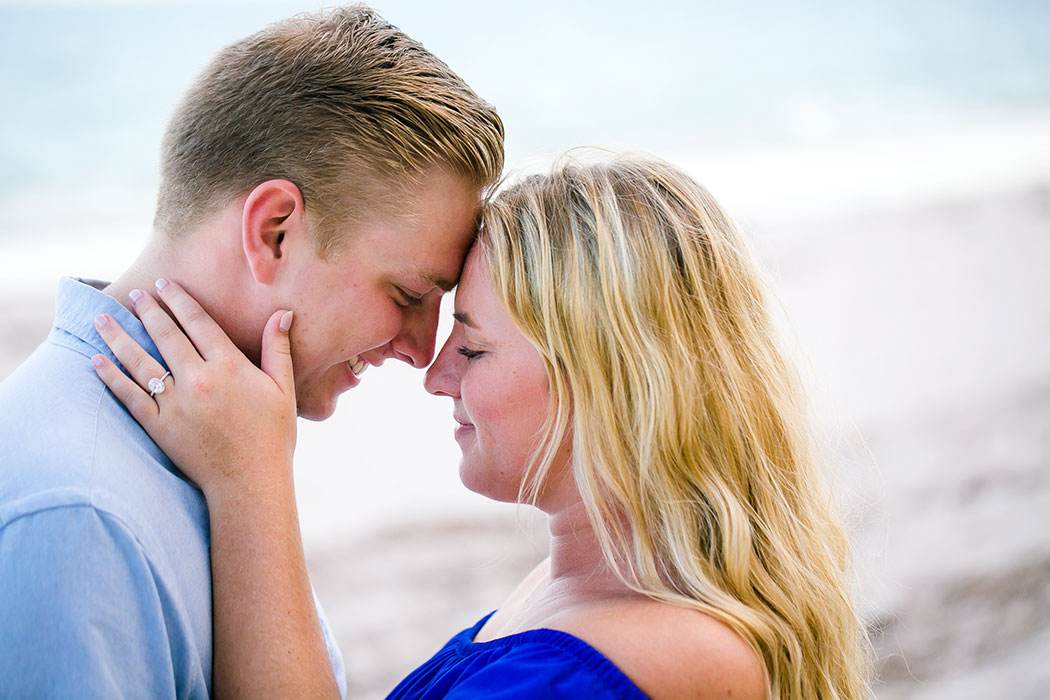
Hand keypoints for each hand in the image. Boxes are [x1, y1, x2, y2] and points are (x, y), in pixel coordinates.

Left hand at [92, 279, 296, 500]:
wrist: (250, 483)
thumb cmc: (272, 437)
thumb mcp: (283, 389)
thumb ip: (278, 349)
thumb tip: (282, 313)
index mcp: (228, 366)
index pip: (198, 322)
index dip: (180, 300)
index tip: (166, 284)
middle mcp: (198, 379)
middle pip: (166, 335)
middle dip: (148, 310)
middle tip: (136, 293)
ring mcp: (175, 403)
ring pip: (140, 361)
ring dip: (119, 336)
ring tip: (102, 318)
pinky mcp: (159, 426)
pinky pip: (129, 396)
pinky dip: (110, 377)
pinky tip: (96, 361)